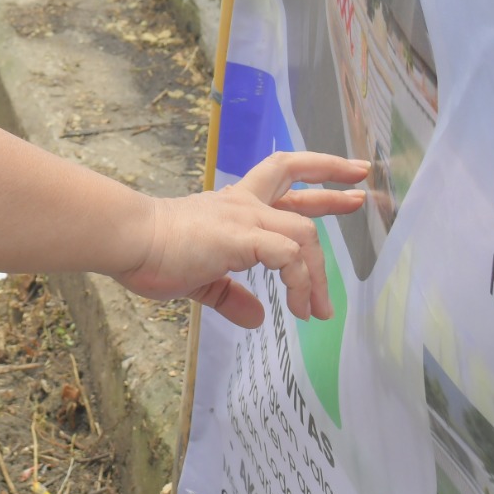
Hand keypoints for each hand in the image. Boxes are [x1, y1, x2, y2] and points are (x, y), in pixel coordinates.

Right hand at [117, 151, 369, 326]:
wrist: (129, 240)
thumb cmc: (154, 254)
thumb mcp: (201, 281)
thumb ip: (230, 295)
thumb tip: (256, 317)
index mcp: (234, 207)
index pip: (281, 178)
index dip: (316, 177)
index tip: (347, 180)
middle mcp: (243, 203)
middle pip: (296, 178)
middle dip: (333, 185)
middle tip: (363, 194)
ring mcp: (244, 217)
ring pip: (302, 233)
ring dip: (318, 273)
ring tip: (319, 309)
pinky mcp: (240, 236)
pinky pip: (286, 256)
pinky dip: (299, 280)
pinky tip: (297, 304)